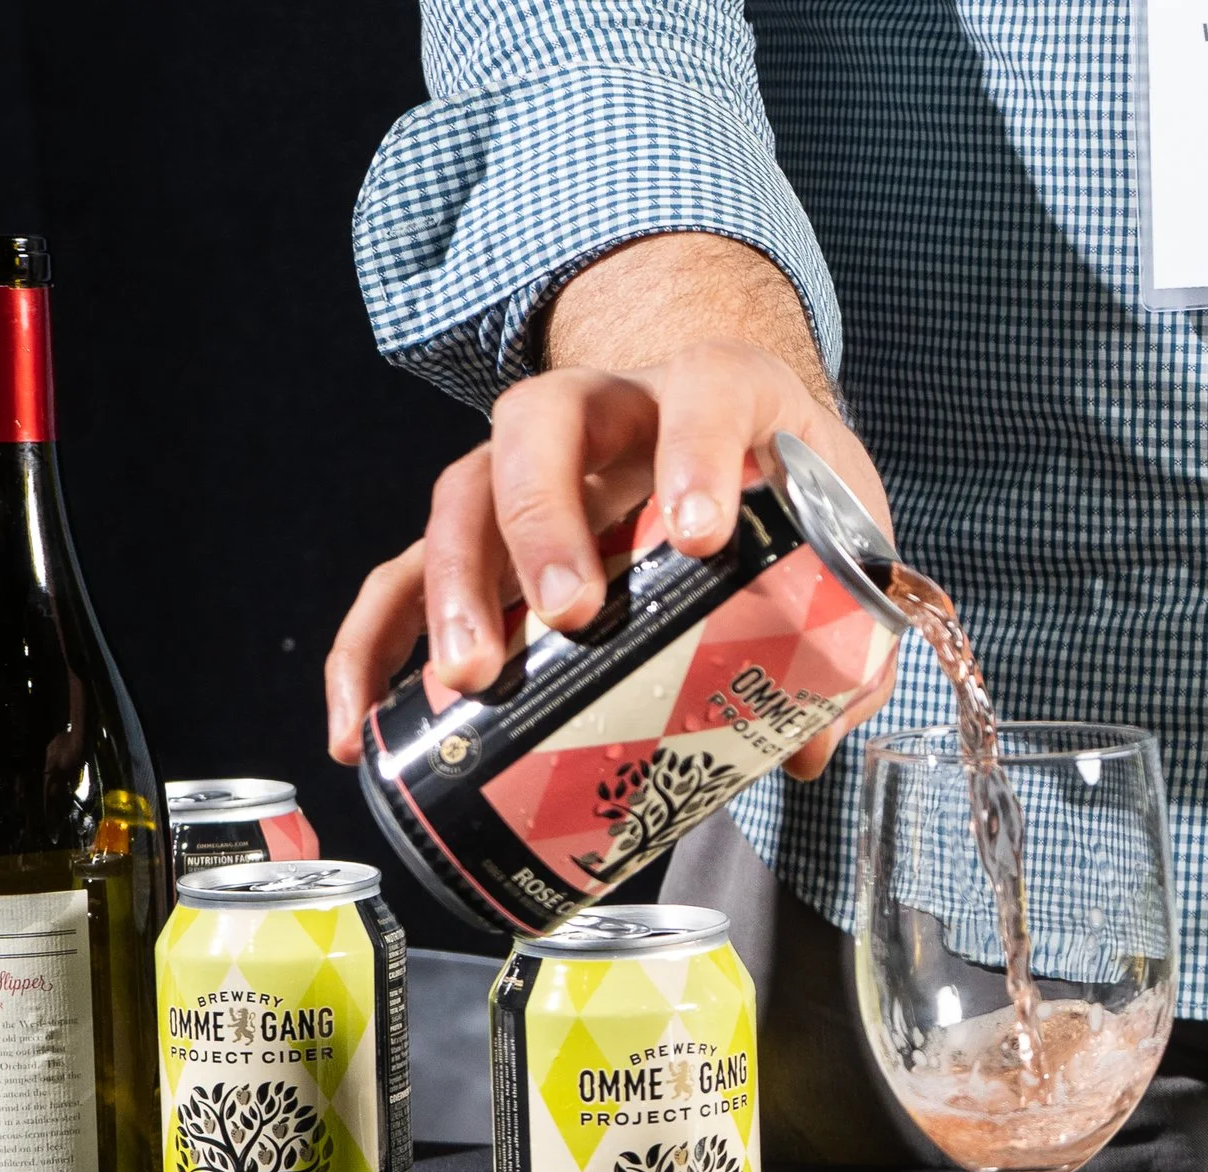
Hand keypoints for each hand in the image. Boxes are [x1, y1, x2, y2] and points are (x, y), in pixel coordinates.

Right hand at [325, 235, 898, 779]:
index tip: (702, 535)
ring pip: (464, 490)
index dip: (697, 451)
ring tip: (469, 679)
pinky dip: (369, 647)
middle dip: (545, 518)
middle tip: (571, 616)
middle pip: (545, 421)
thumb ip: (847, 640)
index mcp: (717, 390)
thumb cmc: (794, 494)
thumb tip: (808, 746)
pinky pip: (401, 574)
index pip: (704, 390)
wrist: (746, 448)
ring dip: (453, 586)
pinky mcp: (484, 537)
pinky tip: (360, 725)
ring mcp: (533, 467)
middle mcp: (610, 409)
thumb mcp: (843, 542)